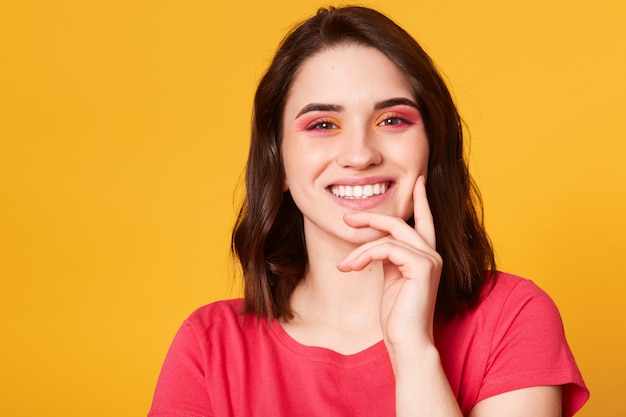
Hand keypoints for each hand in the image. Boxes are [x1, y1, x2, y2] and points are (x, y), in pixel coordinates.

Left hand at [336, 176, 441, 349]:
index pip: (425, 222)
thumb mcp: (391, 280)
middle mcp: (432, 255)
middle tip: (347, 219)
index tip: (419, 181)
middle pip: (400, 223)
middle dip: (371, 218)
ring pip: (388, 236)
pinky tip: (351, 268)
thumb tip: (376, 244)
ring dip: (359, 249)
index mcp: (426, 257)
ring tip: (343, 265)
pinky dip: (364, 256)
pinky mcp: (423, 266)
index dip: (421, 201)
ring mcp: (430, 259)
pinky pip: (386, 248)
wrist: (406, 342)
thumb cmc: (397, 317)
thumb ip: (390, 259)